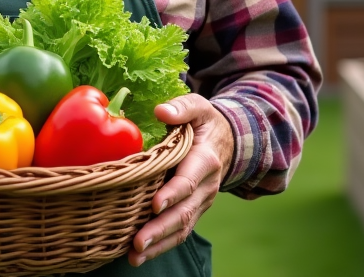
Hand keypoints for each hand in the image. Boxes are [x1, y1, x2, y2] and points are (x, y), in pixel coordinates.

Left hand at [128, 93, 233, 266]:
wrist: (229, 142)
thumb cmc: (206, 123)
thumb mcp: (198, 107)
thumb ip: (181, 107)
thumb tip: (161, 111)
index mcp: (205, 160)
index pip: (189, 180)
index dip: (173, 193)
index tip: (155, 205)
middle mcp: (205, 187)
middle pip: (183, 212)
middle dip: (160, 229)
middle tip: (138, 241)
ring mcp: (200, 203)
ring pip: (181, 228)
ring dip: (159, 243)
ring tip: (134, 256)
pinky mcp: (193, 211)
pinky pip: (179, 232)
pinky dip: (161, 246)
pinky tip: (139, 255)